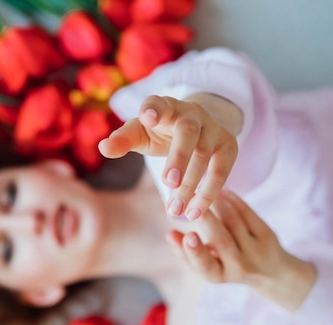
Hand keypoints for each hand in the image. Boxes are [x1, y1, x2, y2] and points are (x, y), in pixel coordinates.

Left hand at [99, 94, 240, 219]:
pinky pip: (221, 172)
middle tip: (168, 183)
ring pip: (204, 155)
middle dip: (179, 156)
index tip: (148, 116)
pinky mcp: (228, 146)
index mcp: (165, 107)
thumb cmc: (160, 131)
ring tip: (175, 210)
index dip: (154, 108)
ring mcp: (213, 129)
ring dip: (191, 185)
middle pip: (188, 132)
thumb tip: (103, 147)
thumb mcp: (139, 133)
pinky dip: (209, 194)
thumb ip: (123, 140)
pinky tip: (195, 212)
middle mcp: (192, 114)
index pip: (158, 103)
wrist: (198, 126)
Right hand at [167, 190, 316, 310]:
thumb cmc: (229, 266)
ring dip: (217, 203)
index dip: (196, 252)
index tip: (188, 235)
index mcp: (220, 275)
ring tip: (202, 189)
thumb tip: (169, 234)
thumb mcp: (208, 266)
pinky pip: (248, 213)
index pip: (206, 267)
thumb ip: (186, 253)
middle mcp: (240, 266)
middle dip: (205, 219)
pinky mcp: (268, 236)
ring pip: (234, 222)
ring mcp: (256, 251)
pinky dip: (233, 200)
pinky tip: (221, 191)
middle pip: (222, 240)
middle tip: (190, 199)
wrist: (271, 272)